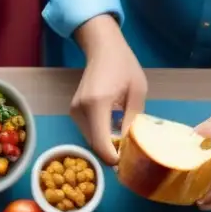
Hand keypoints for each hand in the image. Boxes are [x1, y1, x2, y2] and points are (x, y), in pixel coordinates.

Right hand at [71, 15, 146, 165]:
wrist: (103, 47)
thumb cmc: (124, 66)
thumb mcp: (137, 93)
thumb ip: (133, 120)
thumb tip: (131, 147)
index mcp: (97, 103)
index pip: (101, 143)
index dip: (113, 158)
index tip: (127, 163)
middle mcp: (80, 109)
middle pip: (95, 145)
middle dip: (111, 154)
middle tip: (130, 156)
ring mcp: (74, 110)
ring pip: (91, 140)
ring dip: (106, 145)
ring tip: (124, 142)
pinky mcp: (73, 111)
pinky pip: (88, 132)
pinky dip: (101, 136)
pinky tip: (113, 131)